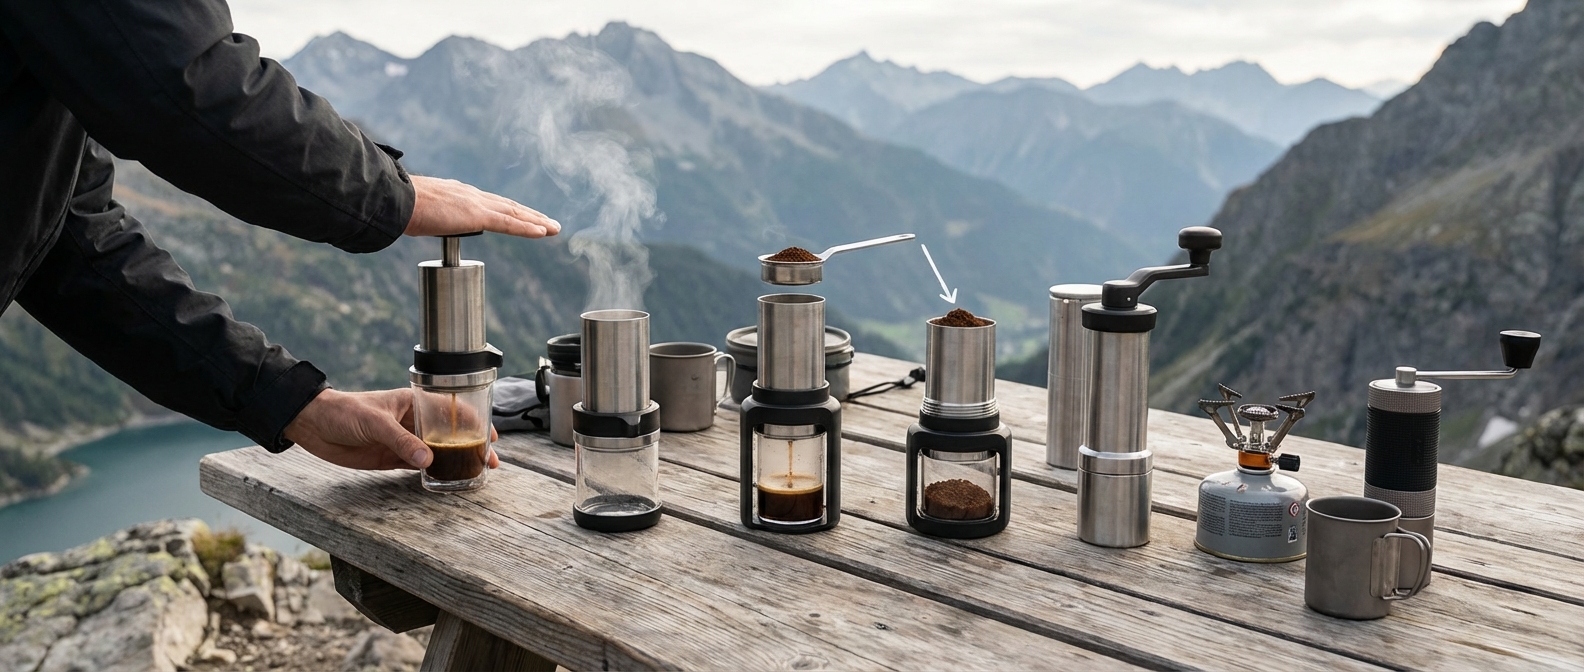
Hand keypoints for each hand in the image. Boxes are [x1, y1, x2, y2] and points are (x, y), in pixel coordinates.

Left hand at [283, 388, 500, 470]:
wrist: (313, 425)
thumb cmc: (343, 411)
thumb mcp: (375, 422)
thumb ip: (401, 441)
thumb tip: (428, 461)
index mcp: (413, 402)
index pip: (452, 408)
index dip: (475, 421)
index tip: (491, 435)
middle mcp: (413, 421)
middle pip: (451, 433)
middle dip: (473, 445)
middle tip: (490, 461)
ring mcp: (404, 441)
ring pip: (438, 451)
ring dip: (456, 460)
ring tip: (476, 473)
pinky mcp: (392, 458)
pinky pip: (419, 466)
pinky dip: (435, 472)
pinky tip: (448, 479)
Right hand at [406, 175, 559, 238]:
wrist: (395, 199)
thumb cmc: (399, 206)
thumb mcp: (418, 211)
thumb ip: (426, 216)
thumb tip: (417, 222)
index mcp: (459, 194)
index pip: (492, 204)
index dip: (511, 211)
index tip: (524, 216)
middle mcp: (471, 195)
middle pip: (509, 206)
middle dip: (531, 215)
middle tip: (550, 224)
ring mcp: (475, 204)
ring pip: (515, 213)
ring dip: (537, 221)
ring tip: (554, 228)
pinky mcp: (476, 215)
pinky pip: (509, 223)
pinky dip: (528, 228)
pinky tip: (543, 232)